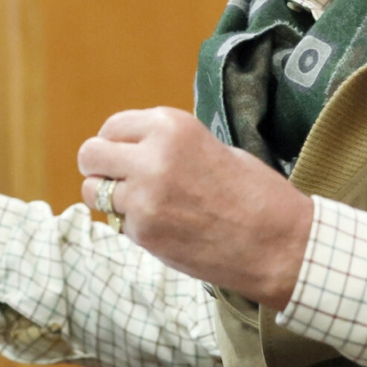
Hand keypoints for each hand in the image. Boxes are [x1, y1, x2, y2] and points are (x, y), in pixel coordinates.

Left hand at [78, 107, 312, 310]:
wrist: (276, 241)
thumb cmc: (253, 192)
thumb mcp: (211, 147)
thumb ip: (168, 145)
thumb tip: (130, 152)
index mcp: (172, 126)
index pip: (113, 126)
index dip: (117, 142)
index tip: (128, 154)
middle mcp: (152, 156)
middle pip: (90, 154)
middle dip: (101, 167)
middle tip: (121, 179)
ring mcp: (143, 196)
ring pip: (93, 191)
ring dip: (110, 197)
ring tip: (142, 203)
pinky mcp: (143, 232)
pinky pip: (117, 221)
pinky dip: (132, 223)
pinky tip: (164, 225)